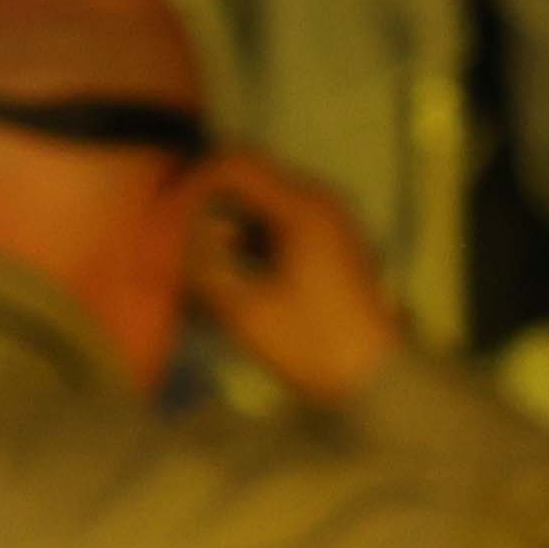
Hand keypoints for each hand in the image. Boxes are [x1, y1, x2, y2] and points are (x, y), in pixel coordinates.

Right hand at [187, 150, 403, 406]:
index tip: (169, 215)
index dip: (197, 182)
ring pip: (264, 212)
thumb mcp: (248, 310)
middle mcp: (320, 204)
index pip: (238, 165)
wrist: (378, 382)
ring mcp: (330, 227)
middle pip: (250, 186)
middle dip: (211, 213)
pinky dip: (253, 252)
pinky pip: (282, 234)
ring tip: (202, 279)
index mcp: (303, 208)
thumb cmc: (314, 345)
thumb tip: (184, 236)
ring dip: (230, 236)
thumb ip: (207, 265)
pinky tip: (234, 288)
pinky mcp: (333, 251)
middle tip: (181, 253)